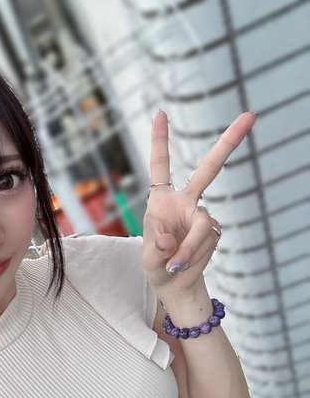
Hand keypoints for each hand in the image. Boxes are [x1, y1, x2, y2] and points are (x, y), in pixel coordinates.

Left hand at [142, 110, 255, 293]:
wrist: (174, 283)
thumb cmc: (156, 264)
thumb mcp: (148, 258)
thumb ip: (156, 249)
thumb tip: (168, 241)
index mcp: (162, 200)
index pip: (161, 166)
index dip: (160, 141)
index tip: (160, 114)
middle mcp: (185, 202)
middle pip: (209, 170)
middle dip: (229, 143)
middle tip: (250, 116)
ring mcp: (201, 216)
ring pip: (201, 226)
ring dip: (187, 249)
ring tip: (174, 265)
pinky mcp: (213, 232)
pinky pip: (206, 241)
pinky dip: (193, 256)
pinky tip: (183, 265)